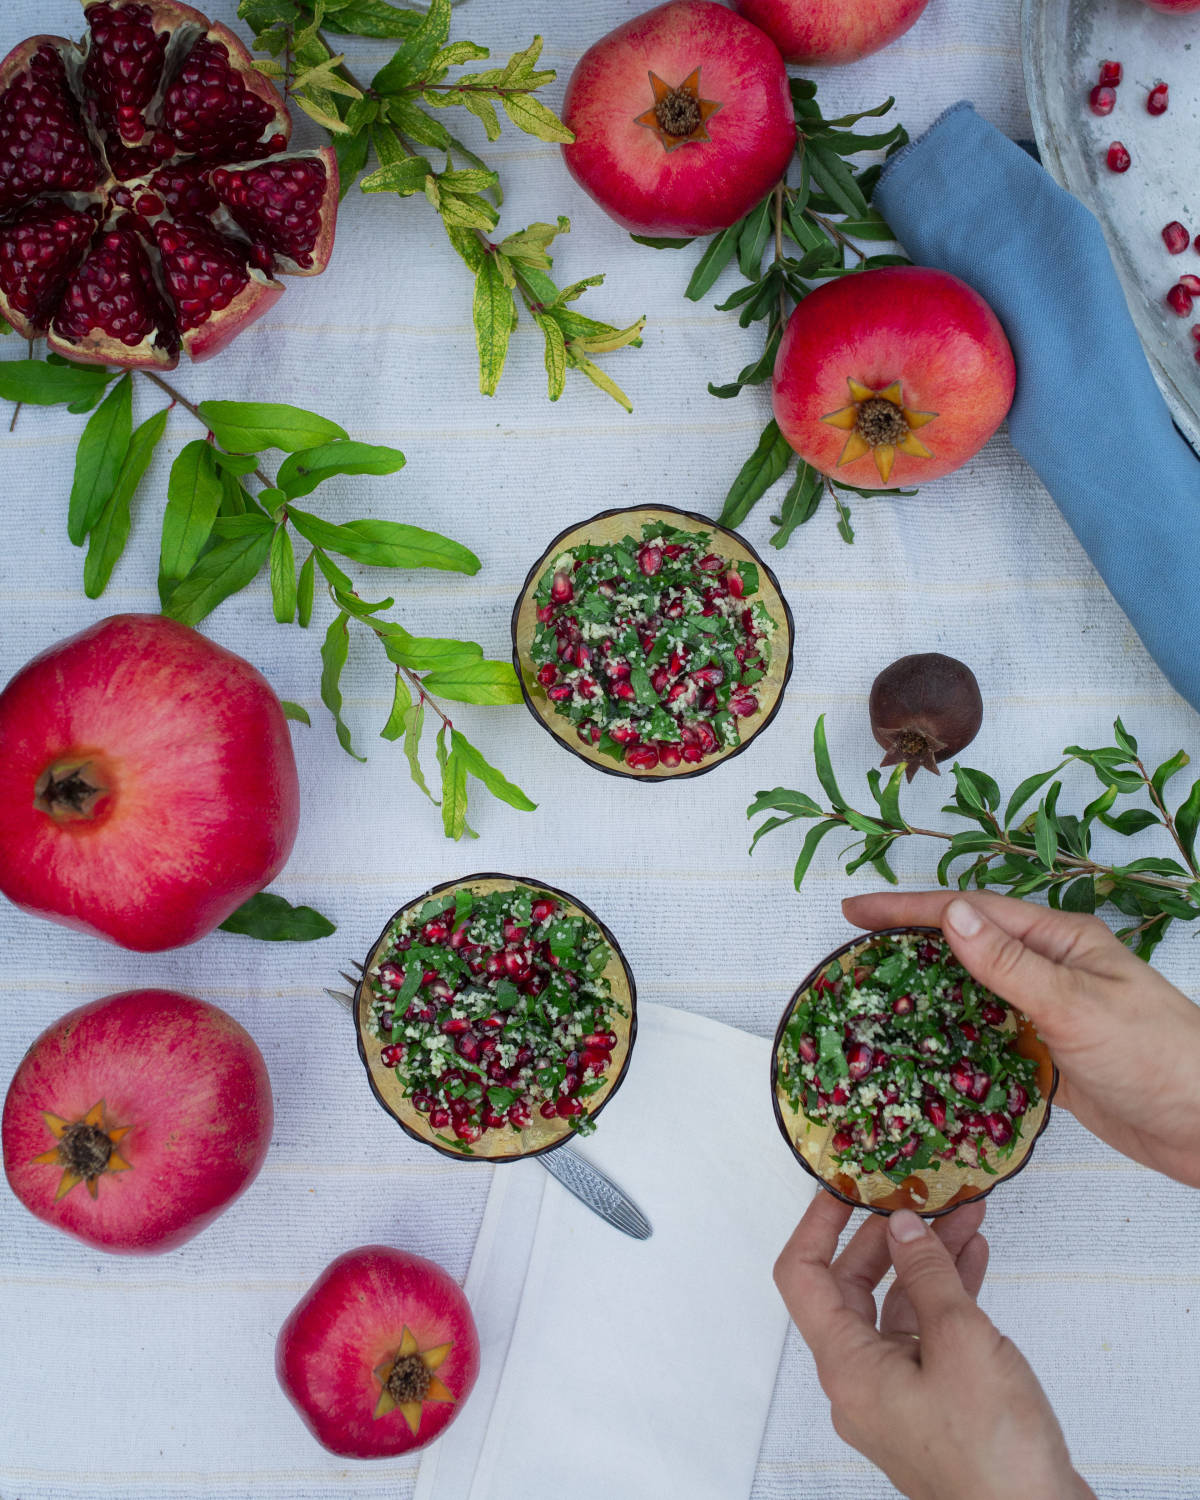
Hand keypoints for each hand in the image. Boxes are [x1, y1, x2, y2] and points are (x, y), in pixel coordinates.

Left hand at [774, 1193, 1095, 1499]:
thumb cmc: (994, 1453)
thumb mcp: (960, 1341)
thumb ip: (927, 1275)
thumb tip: (902, 1225)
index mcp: (846, 1365)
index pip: (803, 1276)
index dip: (818, 1224)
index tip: (845, 1186)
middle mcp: (859, 1382)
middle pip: (853, 1287)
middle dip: (890, 1237)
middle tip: (921, 1197)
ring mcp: (894, 1398)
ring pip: (897, 1309)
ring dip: (927, 1262)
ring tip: (964, 1217)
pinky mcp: (931, 1408)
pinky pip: (925, 1337)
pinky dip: (947, 1297)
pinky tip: (975, 1262)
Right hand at [843, 890, 1199, 1189]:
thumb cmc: (1159, 1059)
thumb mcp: (1078, 1006)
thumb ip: (1010, 965)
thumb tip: (951, 916)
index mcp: (1061, 940)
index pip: (972, 912)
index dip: (909, 908)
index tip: (857, 910)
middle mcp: (1052, 968)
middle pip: (967, 945)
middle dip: (909, 942)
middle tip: (853, 950)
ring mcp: (1048, 1011)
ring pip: (973, 991)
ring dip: (926, 990)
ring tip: (873, 996)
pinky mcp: (1047, 1054)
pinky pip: (986, 1035)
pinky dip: (950, 1036)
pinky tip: (921, 1046)